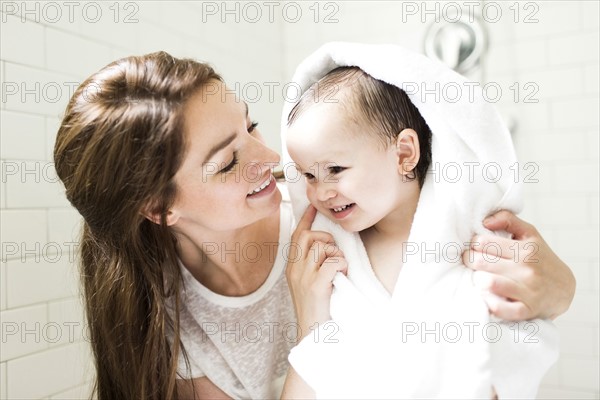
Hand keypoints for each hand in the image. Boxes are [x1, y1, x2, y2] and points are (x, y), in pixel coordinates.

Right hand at [285, 205, 347, 339]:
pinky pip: (332, 262)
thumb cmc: (316, 309)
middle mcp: (294, 270)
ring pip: (322, 247)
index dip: (306, 219)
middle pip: (310, 237)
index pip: (297, 235)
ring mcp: (303, 277)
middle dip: (327, 239)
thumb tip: (325, 246)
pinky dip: (341, 266)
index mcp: (292, 268)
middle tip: (335, 255)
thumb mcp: (308, 283)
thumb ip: (312, 265)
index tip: (312, 206)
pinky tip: (341, 277)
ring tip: (339, 270)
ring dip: (336, 255)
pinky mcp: (315, 286)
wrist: (312, 336)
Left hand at [463, 210, 575, 320]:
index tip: (475, 249)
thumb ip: (508, 220)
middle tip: (471, 263)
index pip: (482, 242)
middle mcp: (527, 269)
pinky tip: (487, 297)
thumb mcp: (530, 234)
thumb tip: (485, 221)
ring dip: (477, 281)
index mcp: (525, 249)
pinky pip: (499, 308)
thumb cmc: (540, 258)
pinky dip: (489, 303)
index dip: (473, 245)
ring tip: (479, 279)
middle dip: (470, 261)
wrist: (564, 289)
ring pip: (487, 282)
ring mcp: (528, 290)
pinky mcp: (527, 310)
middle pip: (480, 262)